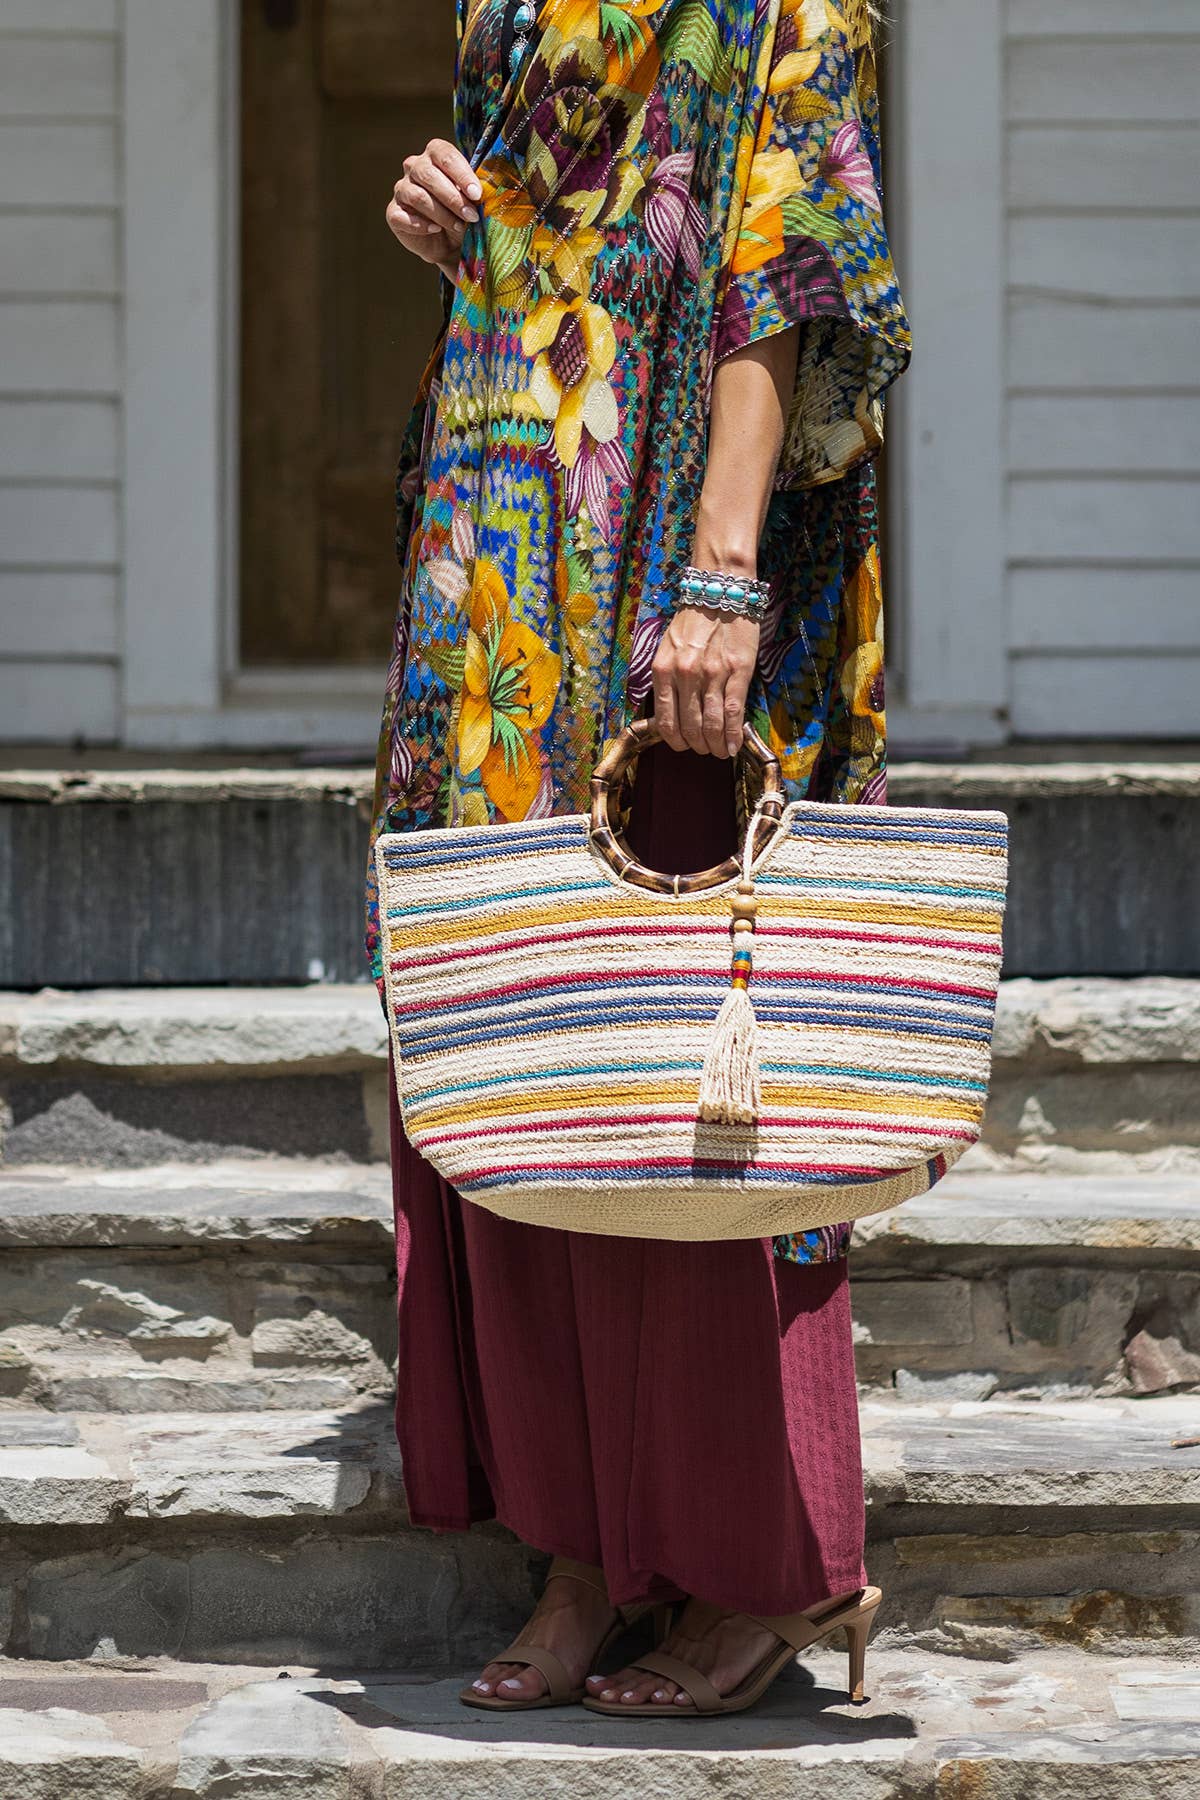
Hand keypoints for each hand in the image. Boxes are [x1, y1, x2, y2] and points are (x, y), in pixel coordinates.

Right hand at [386, 138, 480, 283]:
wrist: (448, 242)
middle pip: (429, 175)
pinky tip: (435, 230)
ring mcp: (402, 188)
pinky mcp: (394, 212)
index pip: (444, 155)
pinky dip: (420, 225)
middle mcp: (415, 167)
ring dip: (442, 214)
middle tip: (472, 216)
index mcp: (435, 154)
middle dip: (453, 198)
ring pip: (417, 196)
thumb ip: (475, 190)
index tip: (477, 194)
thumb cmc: (462, 213)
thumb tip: (486, 190)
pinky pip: (402, 216)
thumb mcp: (473, 200)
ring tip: (459, 227)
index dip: (461, 174)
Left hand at [652, 606, 760, 758]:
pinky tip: (735, 745)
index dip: (676, 741)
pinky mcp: (738, 671)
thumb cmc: (694, 620)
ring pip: (712, 724)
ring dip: (717, 746)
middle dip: (698, 746)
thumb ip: (668, 680)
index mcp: (663, 670)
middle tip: (706, 751)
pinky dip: (734, 735)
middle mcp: (685, 675)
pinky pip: (734, 712)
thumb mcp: (668, 649)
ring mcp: (712, 674)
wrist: (720, 591)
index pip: (666, 721)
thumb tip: (673, 715)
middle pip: (690, 727)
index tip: (684, 747)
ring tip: (721, 752)